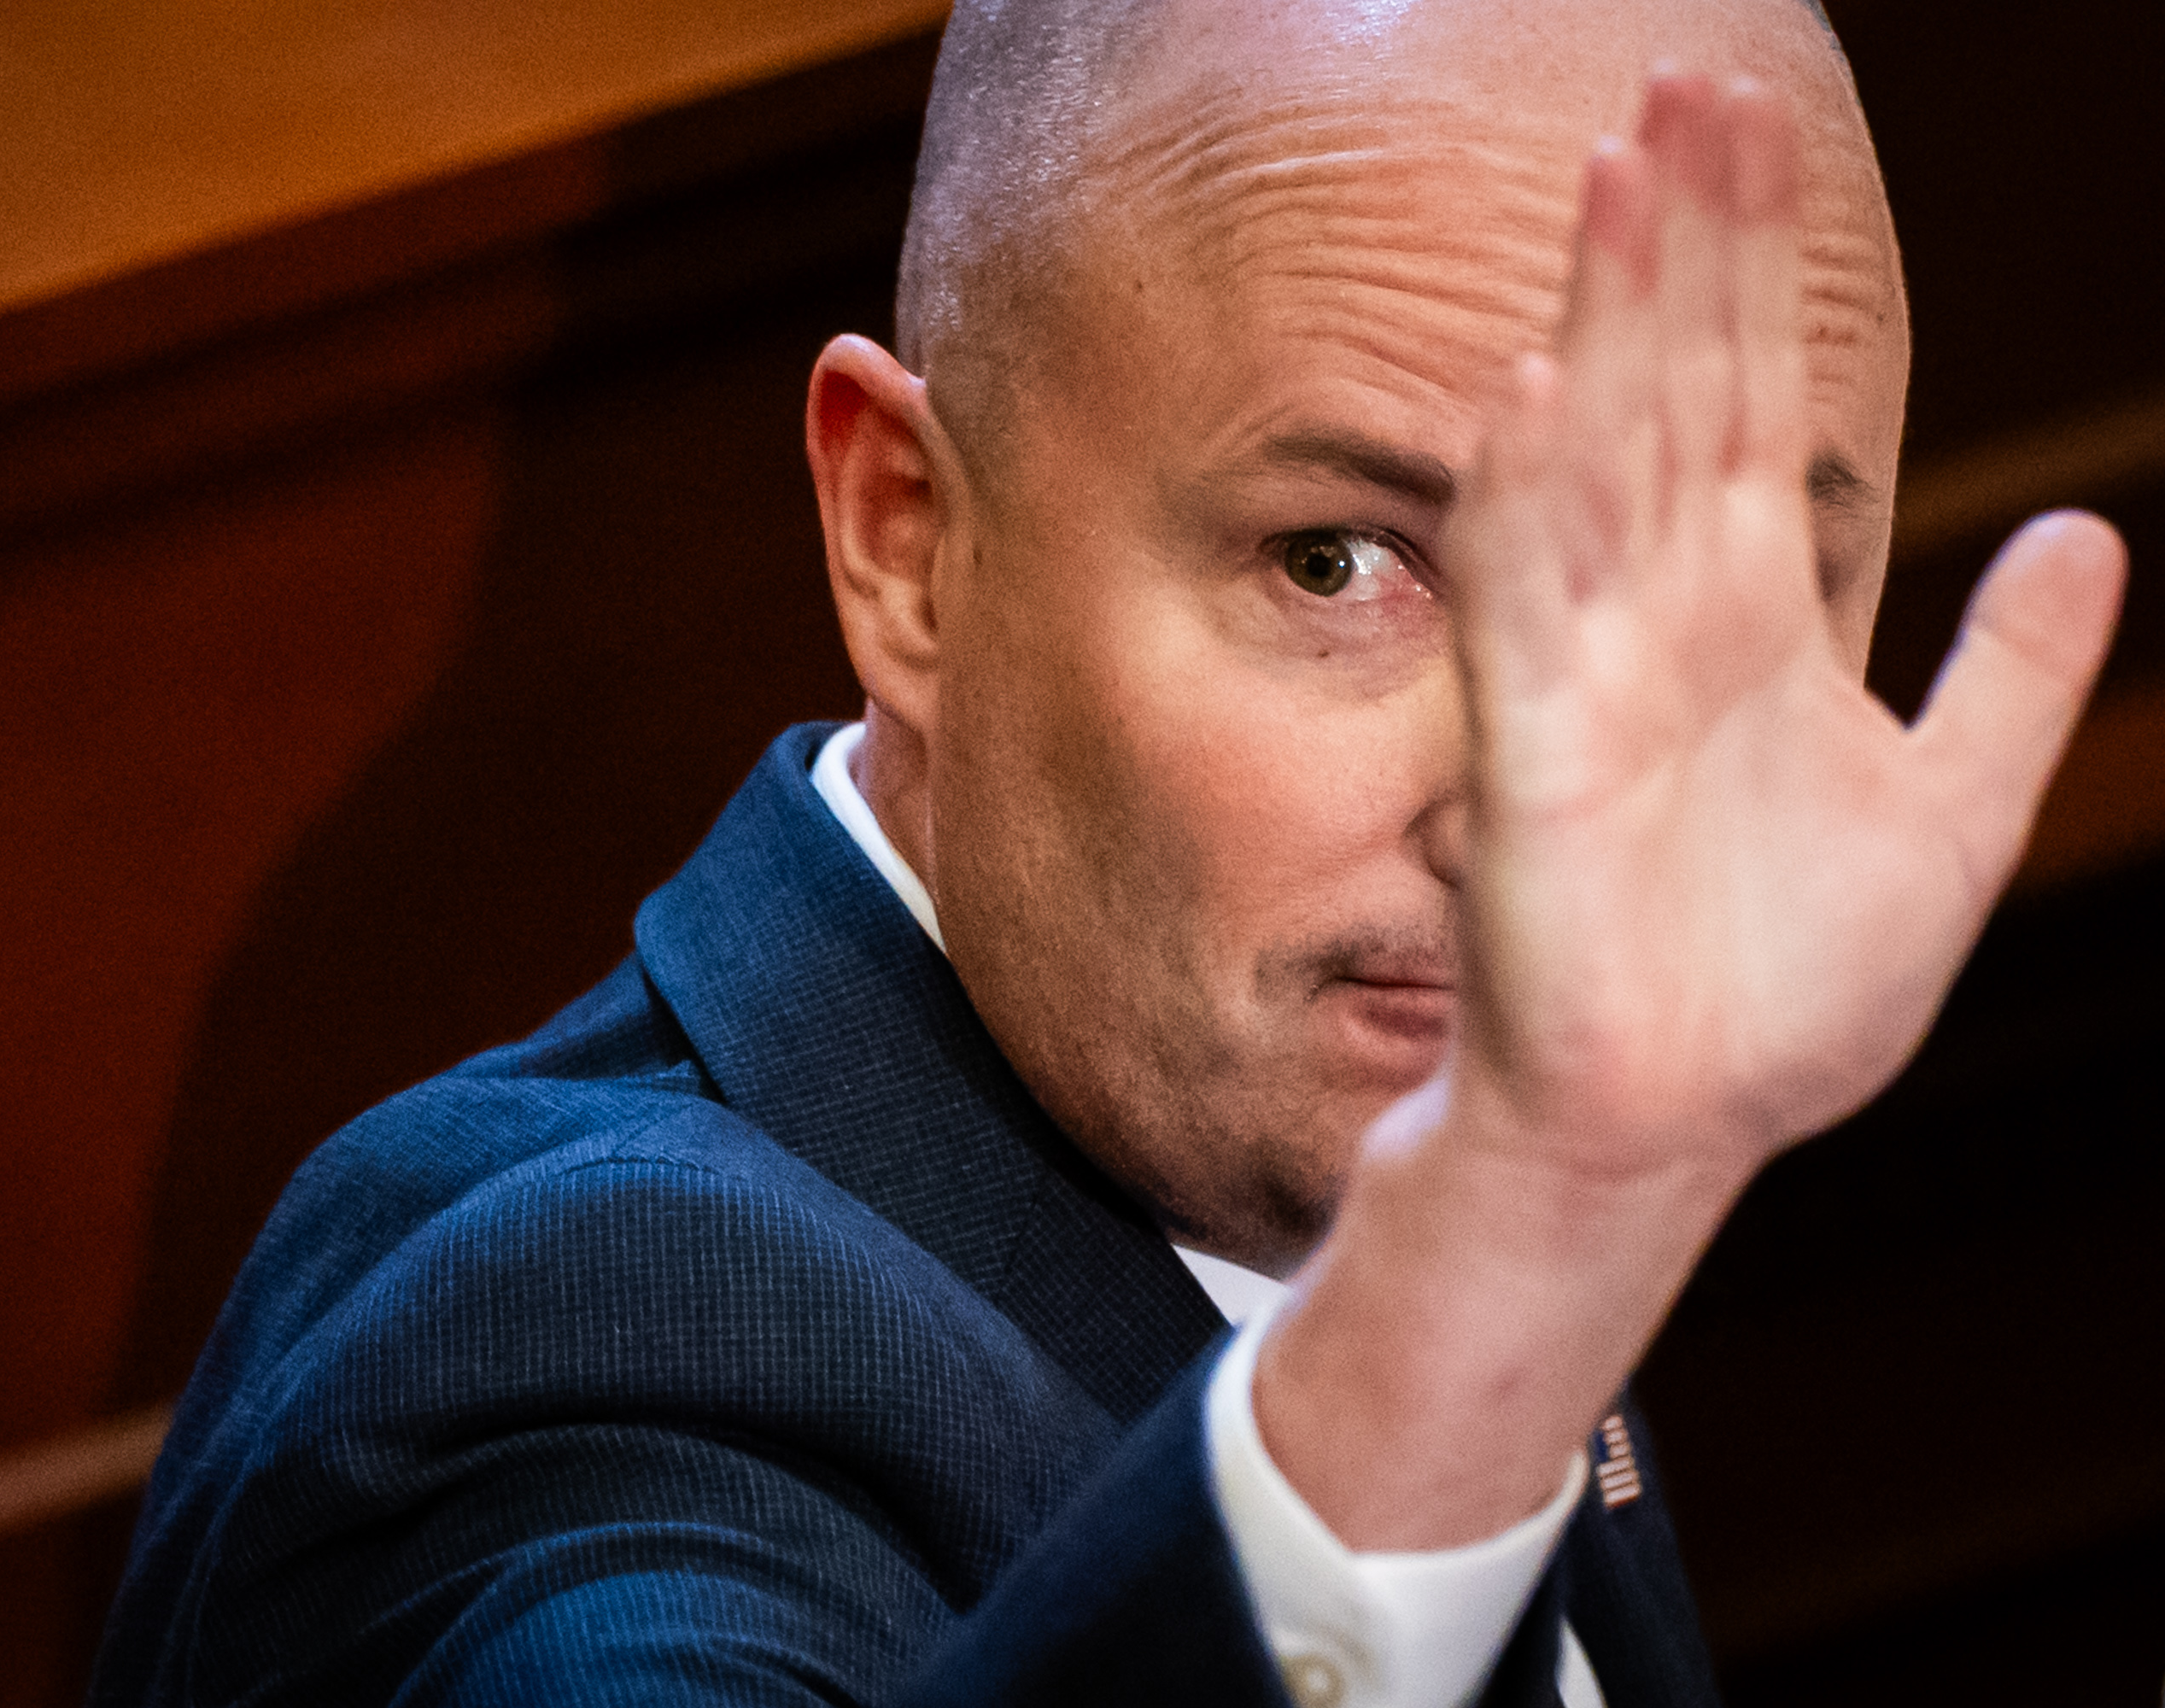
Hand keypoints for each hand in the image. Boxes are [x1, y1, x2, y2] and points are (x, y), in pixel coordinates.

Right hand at [1256, 72, 2124, 1552]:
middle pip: (1674, 390)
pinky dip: (1524, 502)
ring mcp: (1591, 676)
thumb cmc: (1790, 986)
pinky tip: (1533, 390)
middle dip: (1685, 242)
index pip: (1753, 396)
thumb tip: (2090, 528)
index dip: (1758, 263)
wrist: (1686, 1122)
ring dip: (1605, 321)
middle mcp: (1664, 618)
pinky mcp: (1533, 760)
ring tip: (1618, 178)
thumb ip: (2013, 675)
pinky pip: (1524, 609)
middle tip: (1685, 85)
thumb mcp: (1956, 815)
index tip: (1754, 122)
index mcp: (1756, 616)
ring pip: (1597, 464)